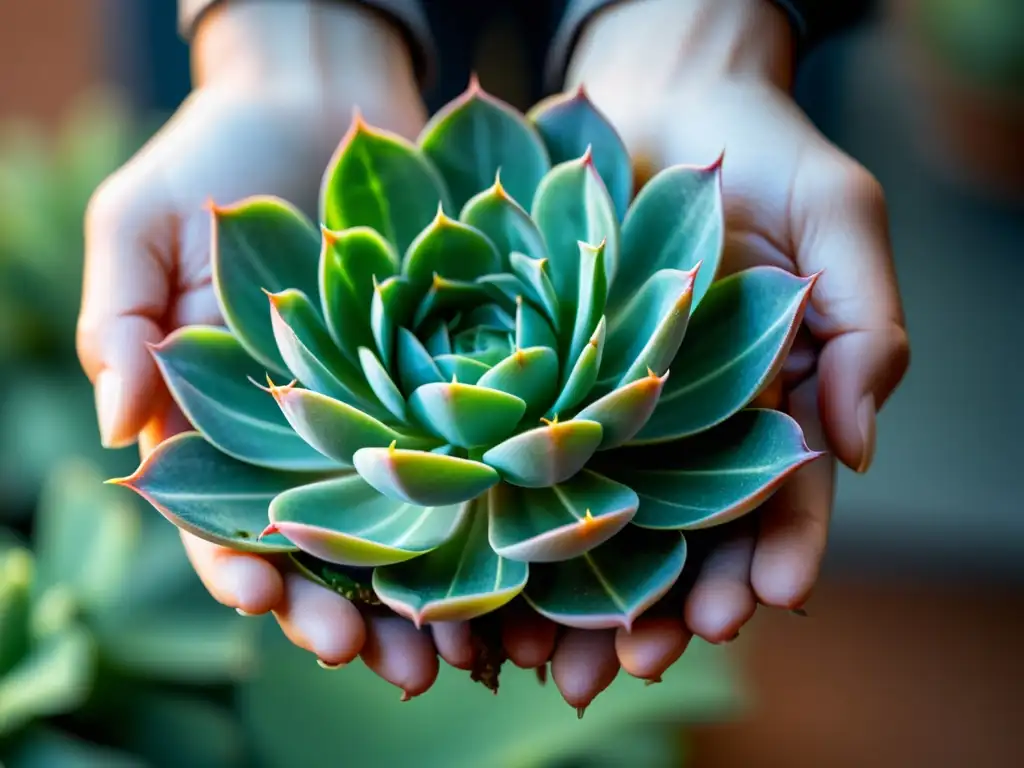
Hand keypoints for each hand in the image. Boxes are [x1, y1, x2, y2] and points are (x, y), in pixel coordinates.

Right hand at [76, 1, 456, 696]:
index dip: (236, 563)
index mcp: (222, 422)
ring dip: (422, 598)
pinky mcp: (446, 389)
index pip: (219, 515)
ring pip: (399, 528)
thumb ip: (120, 321)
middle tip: (383, 667)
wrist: (317, 105)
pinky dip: (485, 523)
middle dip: (343, 612)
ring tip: (452, 658)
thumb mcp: (140, 227)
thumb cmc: (215, 162)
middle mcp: (305, 438)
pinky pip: (465, 464)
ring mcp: (379, 419)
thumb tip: (114, 425)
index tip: (262, 600)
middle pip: (321, 549)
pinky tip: (511, 574)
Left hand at [525, 0, 910, 706]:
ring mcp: (615, 411)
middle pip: (683, 536)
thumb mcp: (838, 219)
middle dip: (667, 606)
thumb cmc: (762, 153)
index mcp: (771, 400)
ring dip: (581, 599)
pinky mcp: (545, 387)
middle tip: (638, 664)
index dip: (778, 550)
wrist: (660, 103)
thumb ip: (867, 322)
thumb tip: (859, 443)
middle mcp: (691, 423)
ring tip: (558, 665)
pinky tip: (490, 585)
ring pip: (601, 524)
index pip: (783, 496)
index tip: (764, 599)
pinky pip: (528, 465)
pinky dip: (514, 527)